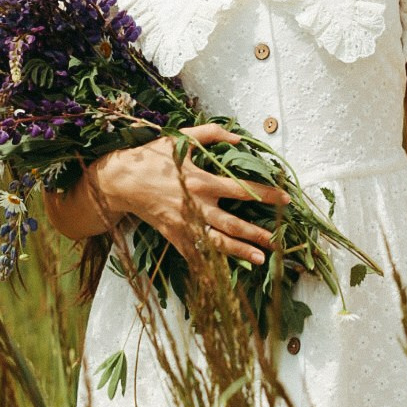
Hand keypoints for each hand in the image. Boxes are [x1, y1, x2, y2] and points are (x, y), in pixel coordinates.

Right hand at [87, 122, 290, 264]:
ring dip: (241, 251)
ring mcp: (185, 224)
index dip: (266, 194)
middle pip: (234, 224)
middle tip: (279, 239)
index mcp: (202, 181)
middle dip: (258, 232)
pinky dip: (211, 264)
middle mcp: (197, 206)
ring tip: (262, 259)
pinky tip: (227, 271)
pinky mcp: (174, 236)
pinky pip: (195, 253)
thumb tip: (240, 138)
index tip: (286, 200)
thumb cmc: (152, 157)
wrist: (120, 182)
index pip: (242, 189)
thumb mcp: (180, 138)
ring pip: (218, 243)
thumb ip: (211, 134)